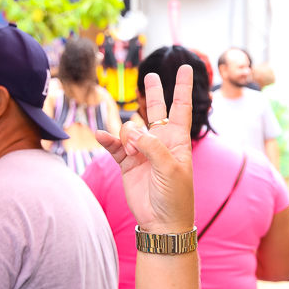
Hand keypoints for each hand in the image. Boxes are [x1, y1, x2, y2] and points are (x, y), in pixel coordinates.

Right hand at [95, 66, 194, 234]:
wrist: (162, 222)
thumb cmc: (175, 196)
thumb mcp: (170, 168)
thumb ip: (153, 147)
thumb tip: (133, 132)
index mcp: (178, 140)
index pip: (181, 107)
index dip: (182, 87)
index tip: (186, 66)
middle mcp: (160, 142)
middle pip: (155, 110)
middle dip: (153, 92)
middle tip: (150, 75)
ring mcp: (142, 151)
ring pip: (130, 128)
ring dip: (128, 135)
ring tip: (134, 152)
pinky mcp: (126, 163)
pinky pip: (114, 145)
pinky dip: (108, 140)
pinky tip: (102, 136)